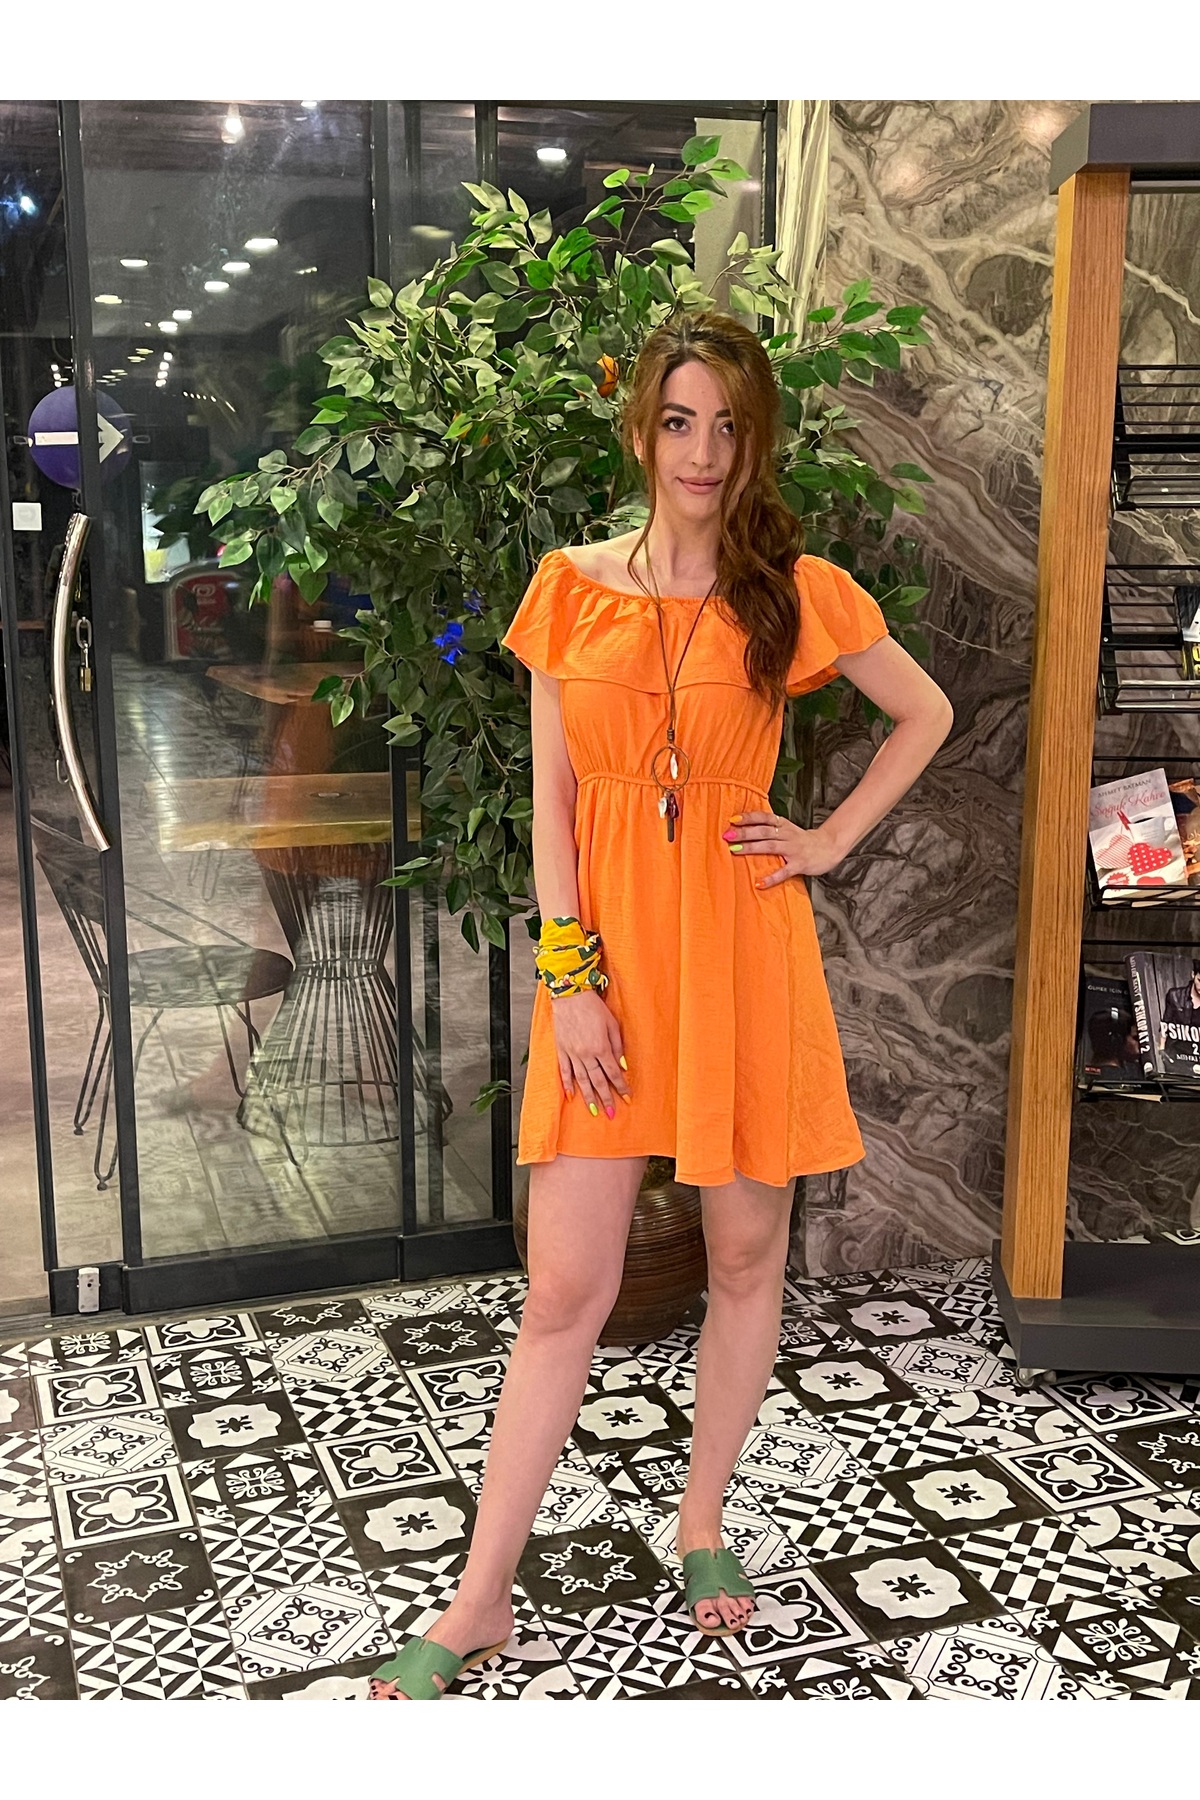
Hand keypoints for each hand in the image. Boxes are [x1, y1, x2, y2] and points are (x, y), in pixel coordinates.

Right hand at [550, 988, 632, 1115]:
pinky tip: (571, 1096)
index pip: (613, 1073)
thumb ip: (617, 1046)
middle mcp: (586, 1054)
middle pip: (598, 1081)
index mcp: (601, 1047)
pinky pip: (565, 1071)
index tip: (627, 1098)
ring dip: (589, 1097)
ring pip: (581, 1080)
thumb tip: (622, 1065)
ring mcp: (572, 1053)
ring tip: (594, 1110)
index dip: (621, 1086)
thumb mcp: (612, 1024)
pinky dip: (567, 1084)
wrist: (570, 996)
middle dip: (606, 1098)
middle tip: (612, 1113)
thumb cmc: (593, 1007)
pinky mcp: (562, 1050)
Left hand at [723, 810, 844, 886]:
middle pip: (763, 831)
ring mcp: (794, 850)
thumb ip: (770, 828)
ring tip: (735, 850)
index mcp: (784, 825)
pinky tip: (759, 883)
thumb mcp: (788, 829)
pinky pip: (784, 872)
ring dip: (751, 848)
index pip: (764, 817)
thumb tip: (744, 828)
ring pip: (770, 846)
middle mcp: (788, 835)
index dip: (749, 817)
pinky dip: (771, 878)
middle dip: (744, 832)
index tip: (733, 819)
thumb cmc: (802, 840)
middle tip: (727, 835)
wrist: (829, 847)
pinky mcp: (799, 865)